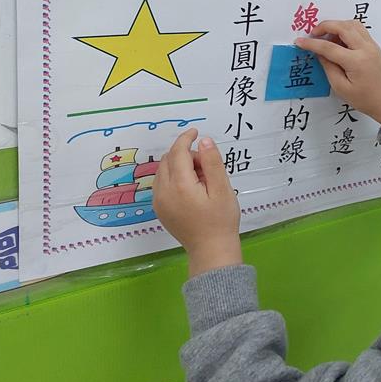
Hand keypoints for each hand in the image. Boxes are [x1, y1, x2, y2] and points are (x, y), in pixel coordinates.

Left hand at [153, 129, 242, 276]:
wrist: (211, 250)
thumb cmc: (221, 220)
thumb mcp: (222, 188)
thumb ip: (212, 162)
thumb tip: (203, 140)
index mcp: (180, 185)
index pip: (178, 152)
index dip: (186, 138)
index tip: (196, 131)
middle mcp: (163, 191)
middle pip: (168, 159)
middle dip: (186, 154)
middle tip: (207, 166)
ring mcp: (158, 201)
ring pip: (163, 170)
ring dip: (179, 165)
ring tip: (201, 179)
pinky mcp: (159, 209)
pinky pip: (161, 183)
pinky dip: (173, 177)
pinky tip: (191, 188)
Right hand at [296, 20, 380, 127]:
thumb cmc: (363, 98)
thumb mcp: (340, 87)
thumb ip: (328, 67)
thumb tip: (318, 52)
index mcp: (356, 62)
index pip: (329, 47)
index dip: (312, 43)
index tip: (299, 42)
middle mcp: (366, 49)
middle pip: (343, 27)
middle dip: (325, 26)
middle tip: (313, 34)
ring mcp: (371, 45)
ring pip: (352, 24)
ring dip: (337, 25)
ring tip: (326, 37)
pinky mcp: (373, 45)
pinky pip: (358, 29)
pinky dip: (346, 29)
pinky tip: (338, 39)